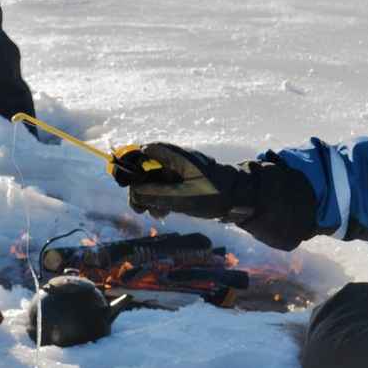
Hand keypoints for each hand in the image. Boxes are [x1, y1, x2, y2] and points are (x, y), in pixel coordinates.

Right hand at [116, 143, 255, 222]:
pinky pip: (164, 187)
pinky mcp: (183, 182)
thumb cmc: (212, 194)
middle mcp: (175, 160)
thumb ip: (155, 194)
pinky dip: (160, 199)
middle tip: (139, 209)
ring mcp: (179, 170)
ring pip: (154, 180)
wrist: (240, 197)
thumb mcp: (181, 197)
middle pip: (146, 168)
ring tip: (156, 214)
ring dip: (149, 197)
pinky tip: (163, 213)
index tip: (128, 185)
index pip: (143, 152)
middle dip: (139, 189)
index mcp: (174, 156)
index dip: (131, 166)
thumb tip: (134, 193)